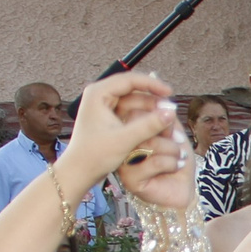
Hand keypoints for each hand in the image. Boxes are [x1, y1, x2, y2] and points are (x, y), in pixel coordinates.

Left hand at [59, 71, 176, 204]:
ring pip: (133, 100)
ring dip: (149, 108)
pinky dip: (143, 116)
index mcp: (98, 93)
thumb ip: (149, 125)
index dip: (152, 84)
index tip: (170, 92)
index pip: (129, 79)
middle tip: (170, 109)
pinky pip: (130, 111)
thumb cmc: (95, 155)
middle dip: (152, 98)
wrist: (79, 171)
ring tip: (166, 119)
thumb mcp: (125, 140)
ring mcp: (103, 106)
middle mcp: (99, 95)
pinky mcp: (107, 116)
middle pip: (132, 89)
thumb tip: (171, 112)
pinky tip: (155, 124)